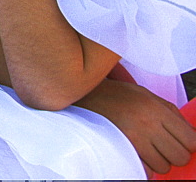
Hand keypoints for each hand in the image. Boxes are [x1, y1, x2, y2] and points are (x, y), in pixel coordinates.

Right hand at [77, 80, 195, 176]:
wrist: (78, 95)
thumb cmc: (112, 95)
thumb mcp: (143, 94)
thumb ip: (168, 112)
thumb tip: (191, 134)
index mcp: (156, 108)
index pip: (191, 140)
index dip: (188, 144)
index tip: (180, 143)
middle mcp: (147, 123)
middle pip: (180, 156)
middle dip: (173, 154)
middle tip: (160, 145)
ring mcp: (133, 138)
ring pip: (163, 167)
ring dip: (157, 161)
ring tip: (144, 147)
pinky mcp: (119, 149)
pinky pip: (144, 169)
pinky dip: (143, 165)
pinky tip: (135, 152)